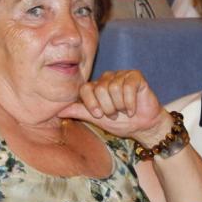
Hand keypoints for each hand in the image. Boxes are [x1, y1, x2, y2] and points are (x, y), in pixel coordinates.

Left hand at [57, 70, 172, 145]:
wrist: (143, 126)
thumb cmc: (120, 122)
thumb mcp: (96, 119)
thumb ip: (78, 112)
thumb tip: (58, 111)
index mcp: (96, 86)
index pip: (85, 88)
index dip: (91, 103)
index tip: (99, 115)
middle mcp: (107, 78)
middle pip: (100, 89)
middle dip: (108, 107)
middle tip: (115, 114)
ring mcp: (121, 75)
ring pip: (114, 88)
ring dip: (120, 106)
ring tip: (124, 111)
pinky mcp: (135, 76)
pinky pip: (128, 86)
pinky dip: (130, 103)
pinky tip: (132, 109)